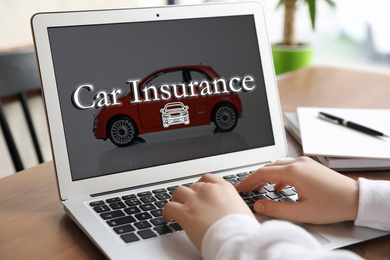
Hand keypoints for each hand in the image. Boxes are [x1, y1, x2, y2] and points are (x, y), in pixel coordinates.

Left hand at [163, 173, 253, 250]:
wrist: (236, 240)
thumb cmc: (242, 230)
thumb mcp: (242, 210)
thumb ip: (230, 204)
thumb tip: (226, 210)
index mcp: (224, 188)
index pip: (208, 178)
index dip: (201, 185)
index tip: (199, 191)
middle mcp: (209, 190)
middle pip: (193, 186)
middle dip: (190, 195)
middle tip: (189, 204)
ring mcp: (195, 200)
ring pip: (179, 192)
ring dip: (177, 199)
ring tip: (176, 207)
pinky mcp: (185, 212)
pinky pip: (169, 207)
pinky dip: (166, 212)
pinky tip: (168, 217)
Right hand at [235, 156, 358, 223]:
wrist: (355, 198)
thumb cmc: (332, 205)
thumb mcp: (301, 212)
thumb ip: (276, 209)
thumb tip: (259, 205)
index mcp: (293, 172)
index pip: (262, 173)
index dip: (247, 181)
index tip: (239, 188)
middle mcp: (298, 163)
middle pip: (268, 167)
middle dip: (254, 178)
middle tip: (245, 189)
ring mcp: (304, 162)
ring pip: (278, 165)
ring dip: (266, 175)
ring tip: (258, 188)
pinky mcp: (310, 165)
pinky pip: (288, 167)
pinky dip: (278, 175)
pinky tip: (278, 186)